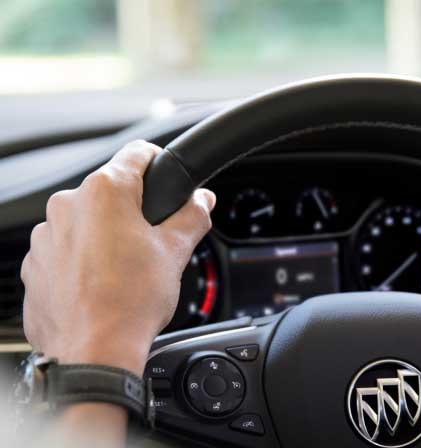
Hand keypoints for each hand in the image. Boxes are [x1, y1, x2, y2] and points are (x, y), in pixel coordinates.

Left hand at [21, 140, 215, 374]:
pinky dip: (83, 261)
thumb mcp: (175, 252)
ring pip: (86, 223)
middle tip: (154, 241)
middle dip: (134, 210)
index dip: (159, 162)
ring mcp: (45, 237)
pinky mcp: (35, 266)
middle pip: (110, 193)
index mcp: (104, 193)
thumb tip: (202, 201)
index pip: (137, 154)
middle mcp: (66, 206)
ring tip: (127, 269)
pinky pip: (65, 251)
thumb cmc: (131, 301)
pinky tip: (102, 284)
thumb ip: (192, 216)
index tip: (167, 176)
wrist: (94, 352)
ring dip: (106, 236)